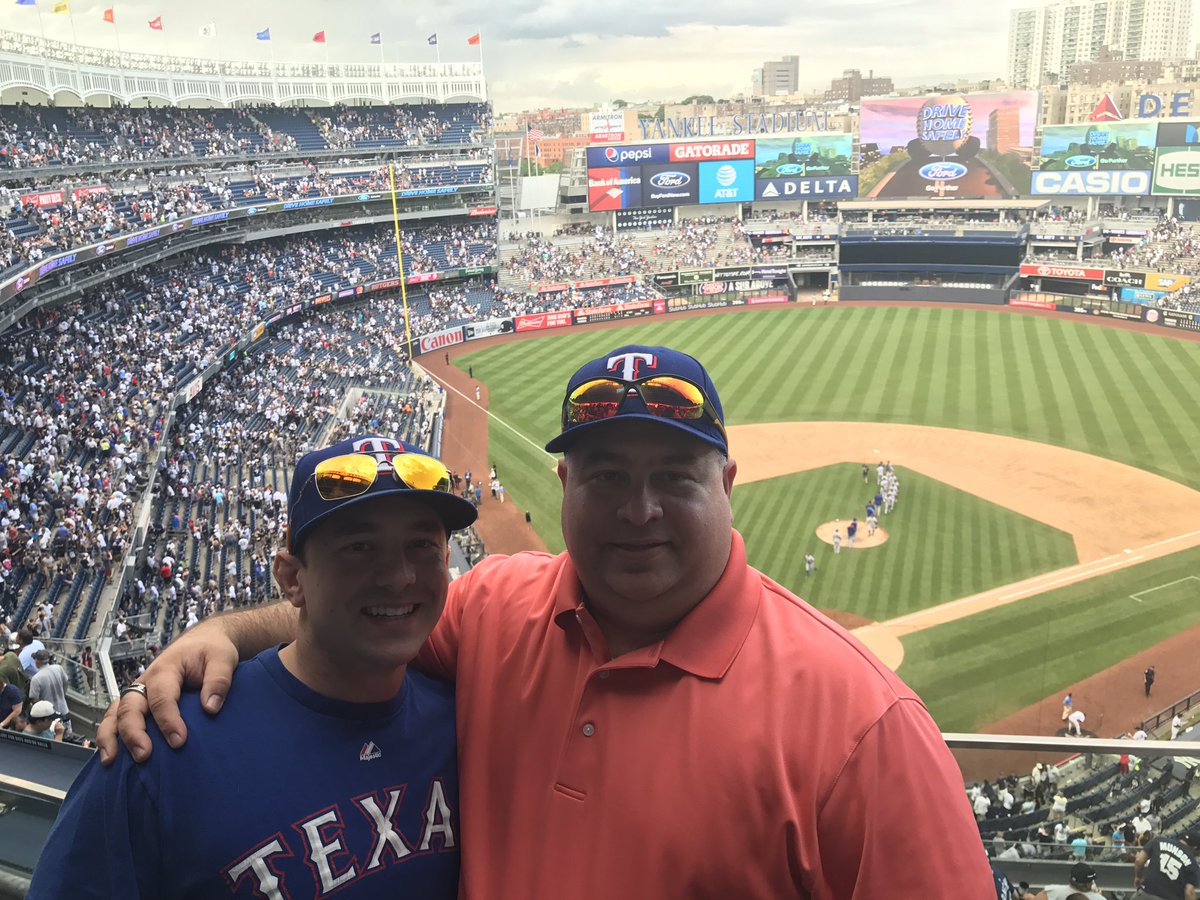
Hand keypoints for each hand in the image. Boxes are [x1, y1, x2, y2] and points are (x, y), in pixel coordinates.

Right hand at [96, 625, 237, 764]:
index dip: (168, 720)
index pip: (161, 697)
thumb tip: (210, 708)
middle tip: (144, 755)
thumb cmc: (211, 650)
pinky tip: (111, 758)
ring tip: (110, 761)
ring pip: (115, 713)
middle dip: (133, 733)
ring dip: (110, 737)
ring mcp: (139, 692)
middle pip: (130, 707)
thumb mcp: (222, 659)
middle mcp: (146, 681)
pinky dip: (109, 736)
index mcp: (166, 669)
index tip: (179, 741)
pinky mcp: (138, 702)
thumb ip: (218, 681)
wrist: (203, 642)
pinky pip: (116, 718)